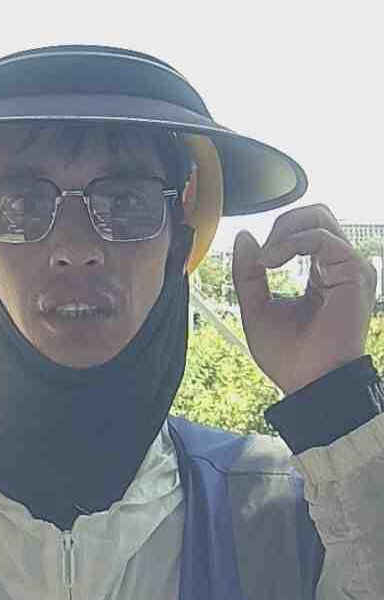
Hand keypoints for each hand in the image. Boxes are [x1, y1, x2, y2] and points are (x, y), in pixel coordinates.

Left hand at [231, 204, 376, 393]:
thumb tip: (245, 237)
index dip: (276, 235)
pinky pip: (321, 236)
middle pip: (315, 215)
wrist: (310, 384)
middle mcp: (338, 269)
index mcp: (320, 277)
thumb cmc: (290, 358)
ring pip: (319, 217)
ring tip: (266, 259)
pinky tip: (272, 260)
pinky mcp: (354, 273)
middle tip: (263, 255)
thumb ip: (248, 273)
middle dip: (282, 225)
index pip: (303, 232)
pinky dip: (291, 241)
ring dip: (284, 231)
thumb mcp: (257, 308)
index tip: (256, 261)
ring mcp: (349, 269)